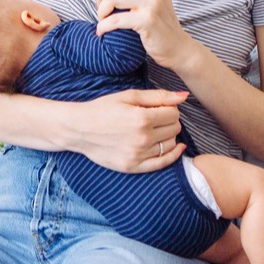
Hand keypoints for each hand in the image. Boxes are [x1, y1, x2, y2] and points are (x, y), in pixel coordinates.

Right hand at [68, 89, 187, 172]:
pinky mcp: (134, 167)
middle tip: (156, 117)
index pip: (173, 113)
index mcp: (141, 118)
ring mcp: (138, 155)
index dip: (169, 108)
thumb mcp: (128, 96)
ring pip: (171, 144)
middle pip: (174, 128)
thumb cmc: (103, 109)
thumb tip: (184, 96)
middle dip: (169, 120)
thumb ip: (158, 96)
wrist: (79, 129)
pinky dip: (173, 154)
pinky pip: (164, 163)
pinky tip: (176, 147)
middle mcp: (142, 139)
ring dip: (168, 135)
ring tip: (155, 129)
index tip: (160, 107)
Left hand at [95, 0, 195, 68]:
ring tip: (103, 19)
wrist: (179, 49)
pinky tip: (102, 31)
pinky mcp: (148, 20)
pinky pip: (116, 19)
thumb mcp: (153, 0)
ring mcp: (153, 4)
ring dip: (101, 10)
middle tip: (100, 6)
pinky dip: (103, 25)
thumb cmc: (160, 26)